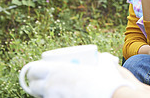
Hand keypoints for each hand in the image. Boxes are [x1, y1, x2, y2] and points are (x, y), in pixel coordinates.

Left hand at [20, 52, 134, 97]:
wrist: (116, 97)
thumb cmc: (109, 80)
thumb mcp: (105, 63)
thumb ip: (100, 58)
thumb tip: (101, 56)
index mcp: (58, 70)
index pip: (34, 70)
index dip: (33, 71)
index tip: (37, 70)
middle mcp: (53, 86)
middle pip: (33, 87)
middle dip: (36, 84)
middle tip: (43, 82)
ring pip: (44, 97)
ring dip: (47, 93)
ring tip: (55, 91)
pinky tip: (64, 96)